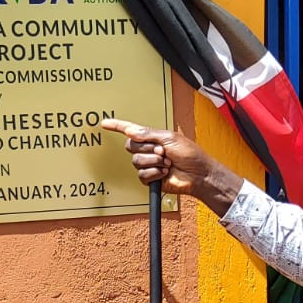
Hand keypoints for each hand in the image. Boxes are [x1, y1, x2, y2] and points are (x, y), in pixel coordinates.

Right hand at [99, 119, 244, 215]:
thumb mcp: (169, 137)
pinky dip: (154, 173)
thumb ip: (148, 134)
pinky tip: (165, 173)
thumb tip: (130, 130)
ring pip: (136, 161)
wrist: (198, 174)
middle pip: (131, 147)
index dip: (117, 126)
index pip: (131, 130)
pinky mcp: (150, 179)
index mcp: (153, 137)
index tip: (104, 123)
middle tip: (162, 152)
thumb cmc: (190, 154)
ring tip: (167, 163)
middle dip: (147, 149)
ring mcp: (149, 164)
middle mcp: (148, 150)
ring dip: (153, 162)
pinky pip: (142, 174)